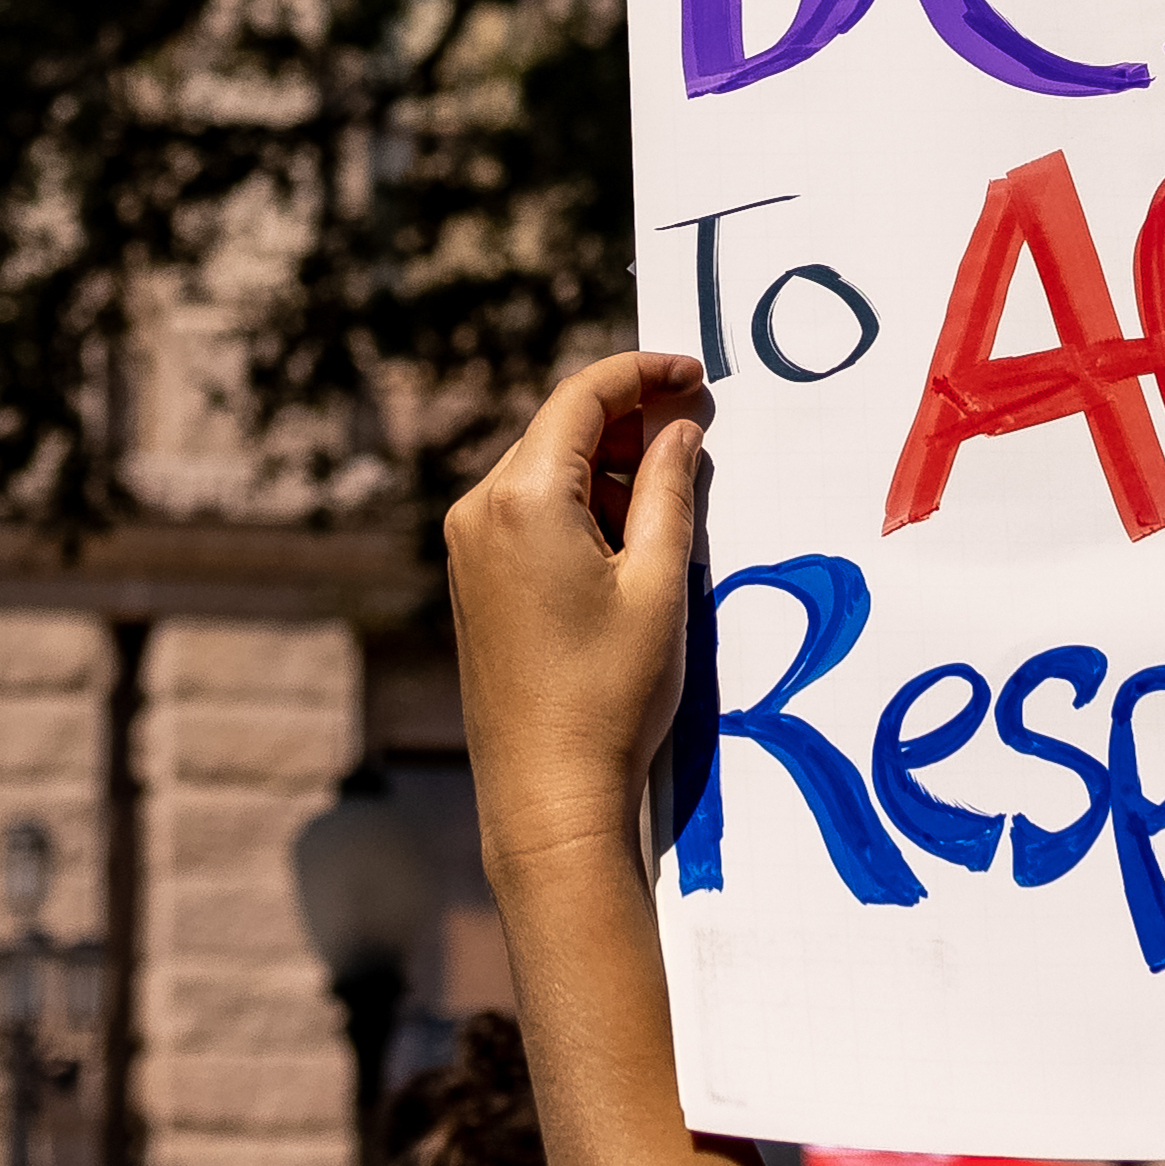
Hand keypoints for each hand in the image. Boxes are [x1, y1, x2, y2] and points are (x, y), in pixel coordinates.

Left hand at [447, 347, 714, 877]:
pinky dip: (578, 507)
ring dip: (607, 471)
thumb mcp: (658, 583)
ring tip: (669, 510)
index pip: (582, 396)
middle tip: (697, 437)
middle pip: (560, 429)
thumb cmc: (609, 693)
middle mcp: (479, 509)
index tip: (695, 376)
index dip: (643, 373)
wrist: (546, 792)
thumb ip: (669, 489)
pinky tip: (627, 544)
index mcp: (522, 498)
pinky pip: (527, 512)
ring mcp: (467, 547)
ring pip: (545, 471)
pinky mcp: (471, 579)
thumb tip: (679, 428)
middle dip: (630, 424)